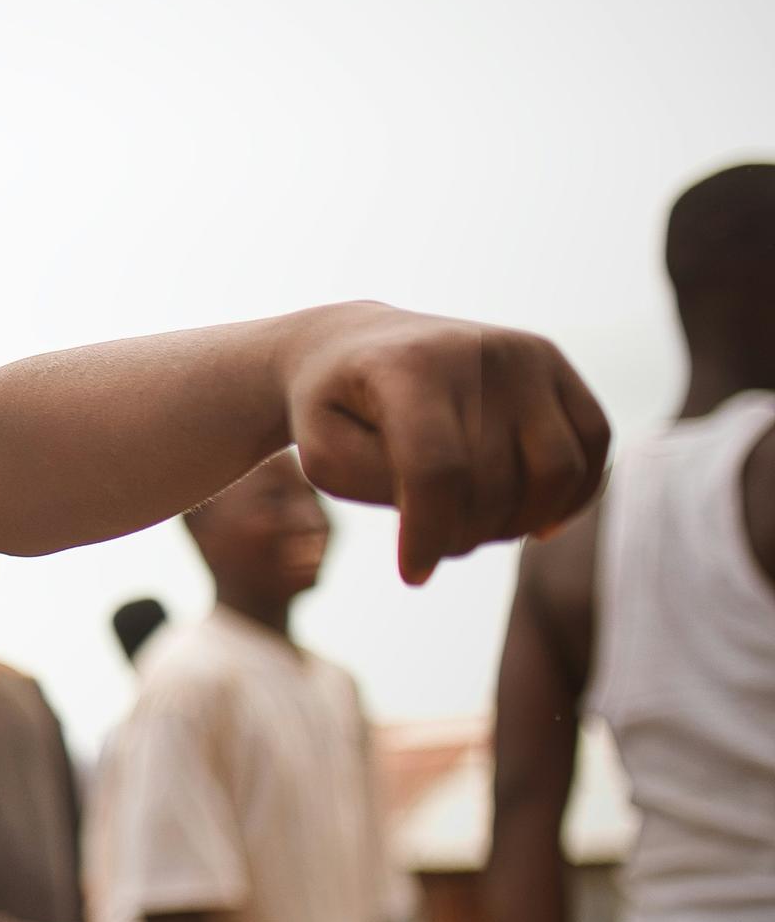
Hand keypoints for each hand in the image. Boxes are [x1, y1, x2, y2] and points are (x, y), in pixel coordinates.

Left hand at [275, 305, 610, 583]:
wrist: (350, 346)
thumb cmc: (336, 413)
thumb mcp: (325, 455)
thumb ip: (380, 486)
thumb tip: (453, 507)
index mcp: (406, 368)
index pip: (437, 471)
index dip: (430, 535)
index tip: (413, 575)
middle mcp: (474, 350)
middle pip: (497, 480)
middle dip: (464, 532)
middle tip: (434, 542)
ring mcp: (522, 351)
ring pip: (558, 469)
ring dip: (521, 521)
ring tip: (474, 528)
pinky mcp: (552, 360)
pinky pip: (595, 441)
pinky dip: (572, 494)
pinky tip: (534, 521)